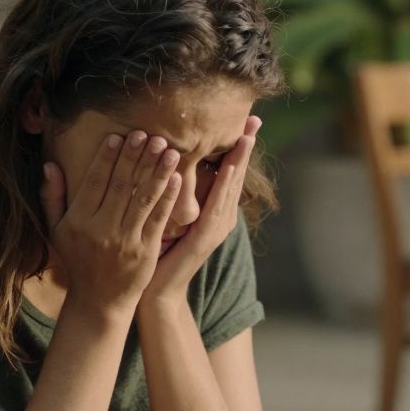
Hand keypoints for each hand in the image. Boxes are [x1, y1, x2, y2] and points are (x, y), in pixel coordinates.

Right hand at [41, 130, 181, 315]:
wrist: (100, 300)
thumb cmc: (78, 260)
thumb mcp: (55, 230)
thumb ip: (52, 197)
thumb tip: (49, 164)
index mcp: (78, 221)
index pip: (94, 182)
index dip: (108, 158)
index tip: (119, 136)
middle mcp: (101, 229)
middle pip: (121, 185)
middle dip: (135, 157)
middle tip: (148, 134)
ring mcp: (125, 240)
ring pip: (143, 199)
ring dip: (157, 171)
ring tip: (168, 149)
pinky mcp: (146, 251)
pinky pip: (158, 219)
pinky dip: (168, 198)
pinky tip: (177, 178)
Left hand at [140, 116, 260, 306]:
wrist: (155, 291)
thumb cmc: (158, 253)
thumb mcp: (168, 215)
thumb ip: (173, 192)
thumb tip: (168, 160)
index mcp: (213, 211)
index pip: (227, 172)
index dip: (236, 147)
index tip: (244, 120)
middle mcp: (220, 217)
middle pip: (235, 175)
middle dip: (245, 147)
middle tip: (254, 118)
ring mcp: (216, 228)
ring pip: (230, 187)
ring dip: (239, 160)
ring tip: (247, 135)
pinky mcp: (205, 238)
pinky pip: (216, 205)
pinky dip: (224, 184)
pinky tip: (228, 165)